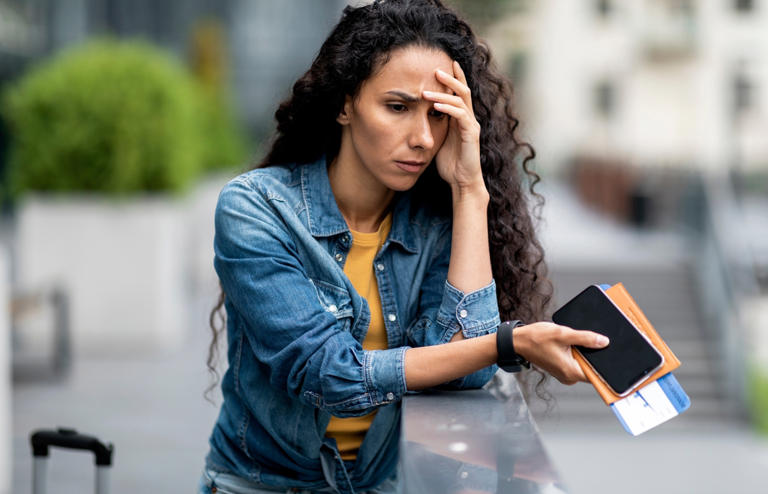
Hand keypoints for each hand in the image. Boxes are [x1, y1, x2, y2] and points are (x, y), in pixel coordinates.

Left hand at [422, 61, 482, 190]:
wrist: (462, 181)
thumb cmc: (450, 163)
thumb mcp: (439, 139)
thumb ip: (435, 125)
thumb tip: (419, 114)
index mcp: (462, 119)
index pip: (459, 93)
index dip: (453, 78)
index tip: (442, 64)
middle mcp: (469, 119)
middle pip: (463, 91)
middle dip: (450, 78)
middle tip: (435, 69)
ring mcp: (472, 126)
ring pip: (461, 101)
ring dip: (443, 94)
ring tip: (426, 91)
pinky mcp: (471, 135)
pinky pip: (461, 116)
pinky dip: (448, 109)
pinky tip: (436, 106)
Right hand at [511, 322, 609, 384]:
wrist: (518, 341)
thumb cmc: (535, 339)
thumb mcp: (563, 334)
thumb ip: (585, 338)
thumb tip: (603, 342)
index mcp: (570, 372)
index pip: (597, 374)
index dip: (608, 366)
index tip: (618, 360)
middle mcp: (569, 376)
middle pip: (591, 368)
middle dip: (597, 355)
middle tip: (602, 341)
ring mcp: (565, 373)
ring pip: (584, 363)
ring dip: (587, 353)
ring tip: (584, 339)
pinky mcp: (562, 367)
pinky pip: (577, 361)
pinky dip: (580, 353)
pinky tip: (577, 342)